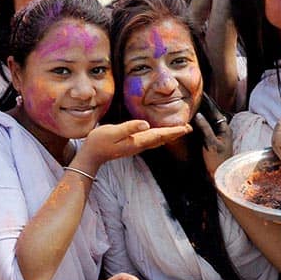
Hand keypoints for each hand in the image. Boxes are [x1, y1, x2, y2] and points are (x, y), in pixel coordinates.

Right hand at [75, 120, 191, 172]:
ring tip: (178, 131)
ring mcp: (135, 146)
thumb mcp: (113, 132)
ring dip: (168, 135)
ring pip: (157, 140)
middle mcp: (139, 145)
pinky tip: (160, 135)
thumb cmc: (99, 141)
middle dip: (174, 133)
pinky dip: (159, 136)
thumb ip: (129, 127)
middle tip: (188, 128)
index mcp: (137, 140)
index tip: (186, 127)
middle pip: (161, 138)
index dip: (173, 131)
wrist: (91, 155)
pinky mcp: (131, 145)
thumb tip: (146, 124)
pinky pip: (150, 140)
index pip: (159, 135)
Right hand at [194, 95, 231, 176]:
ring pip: (207, 119)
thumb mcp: (210, 143)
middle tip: (193, 94)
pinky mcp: (210, 140)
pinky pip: (204, 127)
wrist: (219, 177)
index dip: (206, 101)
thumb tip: (198, 114)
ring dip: (200, 111)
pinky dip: (198, 121)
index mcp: (223, 128)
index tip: (200, 91)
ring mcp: (215, 135)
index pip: (214, 110)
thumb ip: (205, 128)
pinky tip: (190, 118)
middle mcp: (220, 129)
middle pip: (211, 113)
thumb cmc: (217, 161)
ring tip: (191, 102)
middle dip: (203, 104)